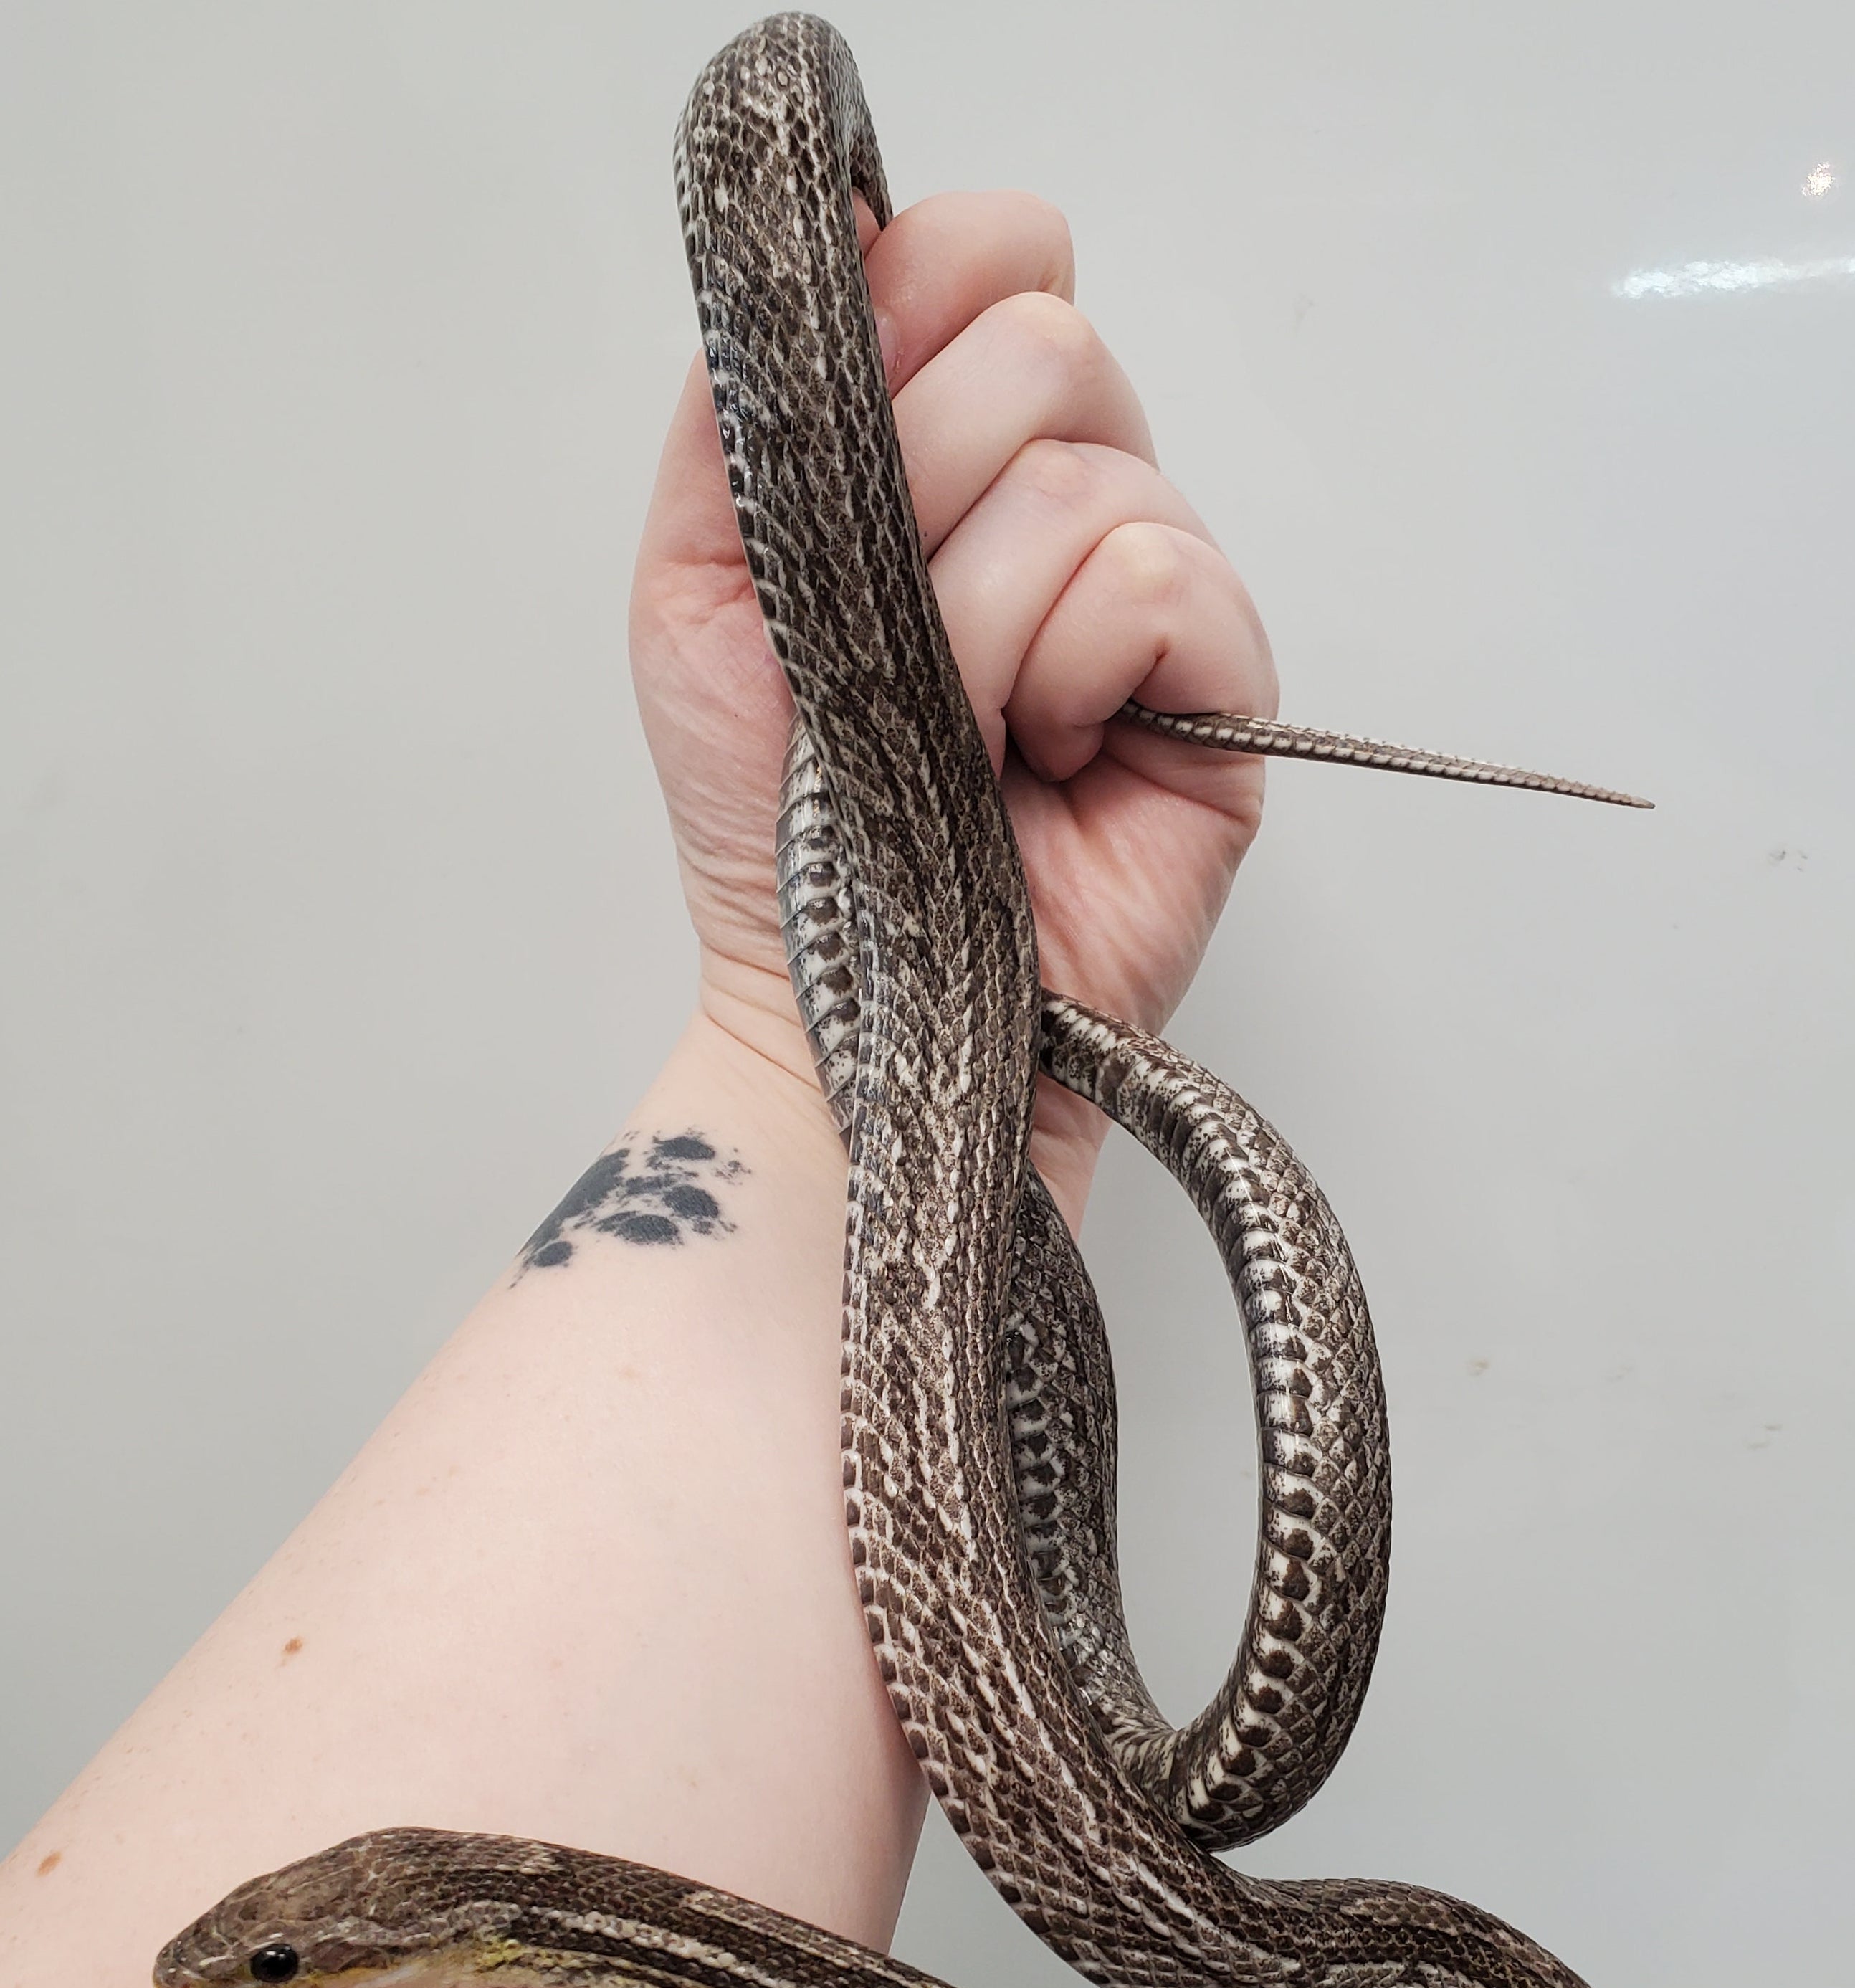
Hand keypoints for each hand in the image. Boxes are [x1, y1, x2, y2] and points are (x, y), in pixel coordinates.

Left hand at [629, 190, 1276, 1217]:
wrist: (840, 1004)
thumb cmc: (771, 826)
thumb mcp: (695, 593)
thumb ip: (743, 414)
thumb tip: (839, 239)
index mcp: (947, 460)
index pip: (987, 262)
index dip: (925, 305)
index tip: (852, 433)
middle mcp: (1061, 506)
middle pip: (1047, 345)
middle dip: (928, 493)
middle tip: (888, 645)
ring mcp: (1147, 598)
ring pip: (1093, 474)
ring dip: (979, 623)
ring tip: (955, 737)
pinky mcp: (1220, 692)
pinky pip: (1166, 578)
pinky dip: (1074, 666)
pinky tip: (1042, 760)